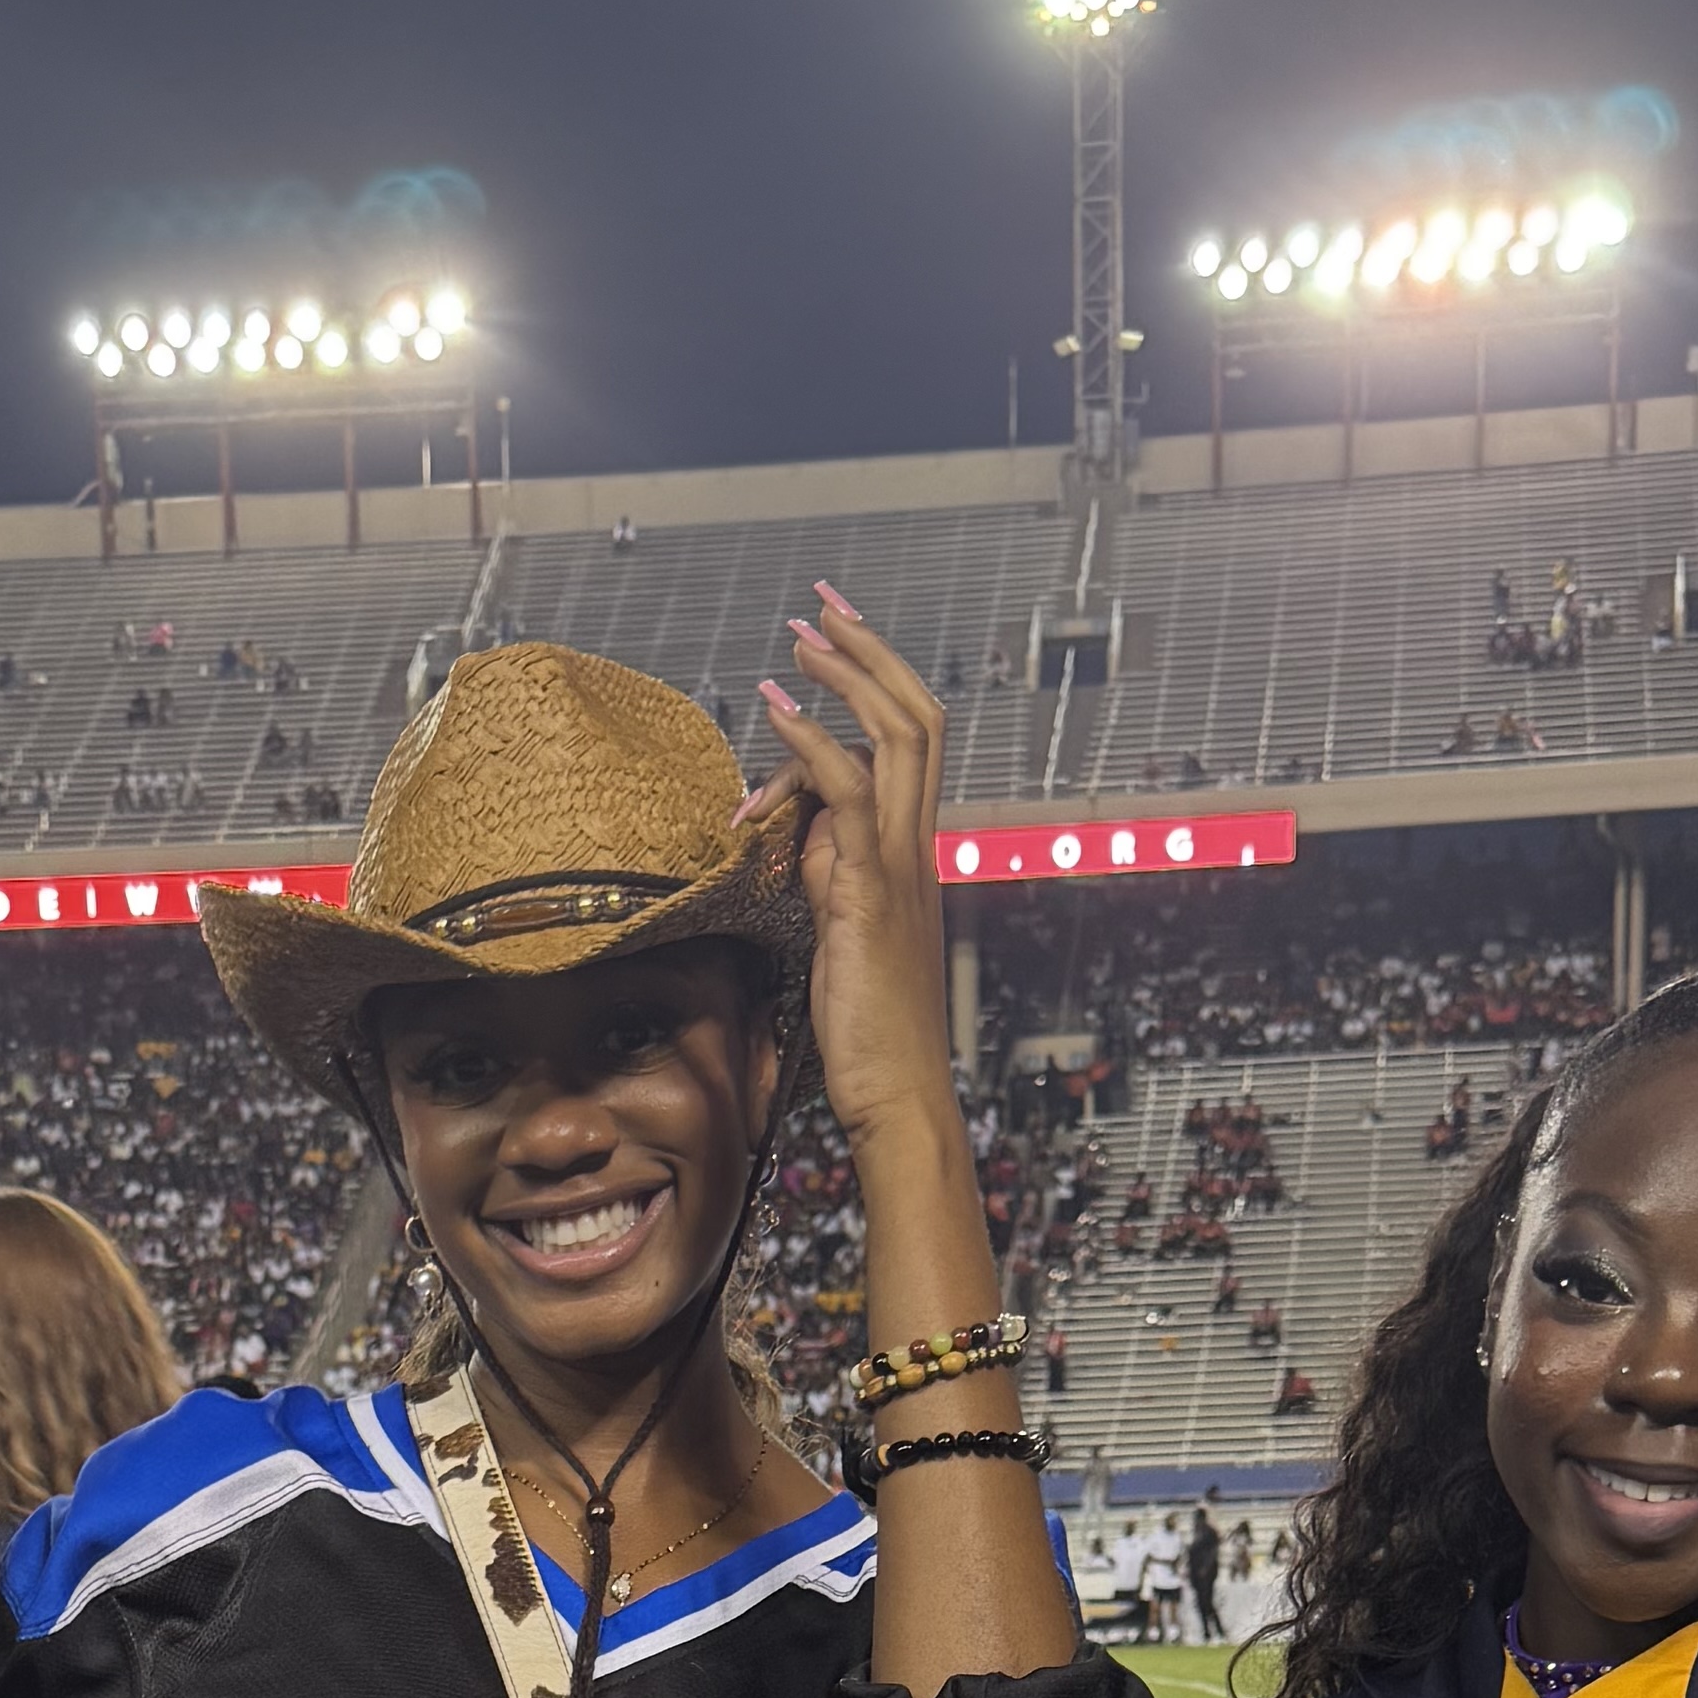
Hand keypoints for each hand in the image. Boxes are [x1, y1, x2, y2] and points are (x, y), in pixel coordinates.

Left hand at [741, 590, 957, 1156]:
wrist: (897, 1091)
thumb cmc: (868, 1024)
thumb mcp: (840, 927)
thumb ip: (829, 869)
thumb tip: (802, 825)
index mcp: (914, 852)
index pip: (909, 742)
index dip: (872, 683)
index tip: (828, 642)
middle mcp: (918, 847)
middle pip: (917, 717)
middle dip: (869, 651)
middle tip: (821, 607)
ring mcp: (901, 866)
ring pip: (899, 739)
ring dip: (846, 678)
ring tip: (799, 641)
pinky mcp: (870, 893)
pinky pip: (852, 797)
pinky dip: (816, 744)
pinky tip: (779, 713)